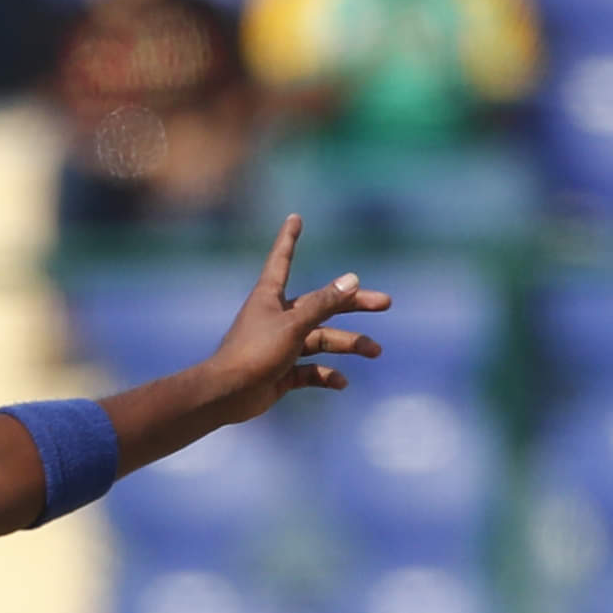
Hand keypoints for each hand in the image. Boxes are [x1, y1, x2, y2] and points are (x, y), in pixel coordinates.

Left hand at [197, 216, 388, 424]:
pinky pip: (311, 370)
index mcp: (271, 296)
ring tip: (375, 351)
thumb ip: (324, 303)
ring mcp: (281, 345)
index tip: (295, 217)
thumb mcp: (294, 325)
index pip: (282, 259)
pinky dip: (327, 375)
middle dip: (353, 304)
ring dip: (348, 344)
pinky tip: (342, 382)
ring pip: (321, 340)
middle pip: (322, 305)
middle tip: (385, 302)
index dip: (289, 238)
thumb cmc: (255, 352)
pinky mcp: (282, 371)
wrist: (227, 394)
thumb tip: (353, 279)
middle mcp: (278, 316)